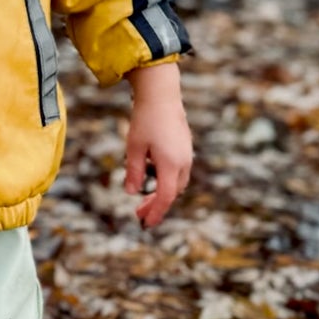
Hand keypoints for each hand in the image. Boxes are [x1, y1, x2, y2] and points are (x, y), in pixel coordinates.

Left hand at [123, 60, 191, 229]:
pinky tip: (153, 179)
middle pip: (172, 193)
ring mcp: (186, 155)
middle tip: (138, 214)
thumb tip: (131, 192)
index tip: (145, 224)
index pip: (165, 197)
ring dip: (162, 194)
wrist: (162, 95)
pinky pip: (178, 172)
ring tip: (144, 200)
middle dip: (156, 205)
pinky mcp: (185, 148)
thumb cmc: (145, 119)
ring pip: (177, 183)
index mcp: (171, 164)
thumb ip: (134, 172)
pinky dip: (166, 181)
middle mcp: (183, 162)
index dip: (156, 212)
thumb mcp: (134, 147)